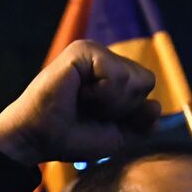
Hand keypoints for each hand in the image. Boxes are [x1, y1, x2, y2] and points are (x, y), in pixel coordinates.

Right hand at [0, 40, 160, 164]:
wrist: (35, 140)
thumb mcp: (116, 136)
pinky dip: (102, 95)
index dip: (128, 112)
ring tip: (81, 103)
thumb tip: (155, 105)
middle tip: (88, 111)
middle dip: (122, 107)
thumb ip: (142, 124)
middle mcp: (103, 59)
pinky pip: (117, 75)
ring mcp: (93, 52)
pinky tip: (77, 94)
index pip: (146, 87)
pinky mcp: (82, 51)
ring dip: (111, 103)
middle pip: (146, 81)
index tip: (96, 119)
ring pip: (135, 79)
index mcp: (111, 74)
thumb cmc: (68, 137)